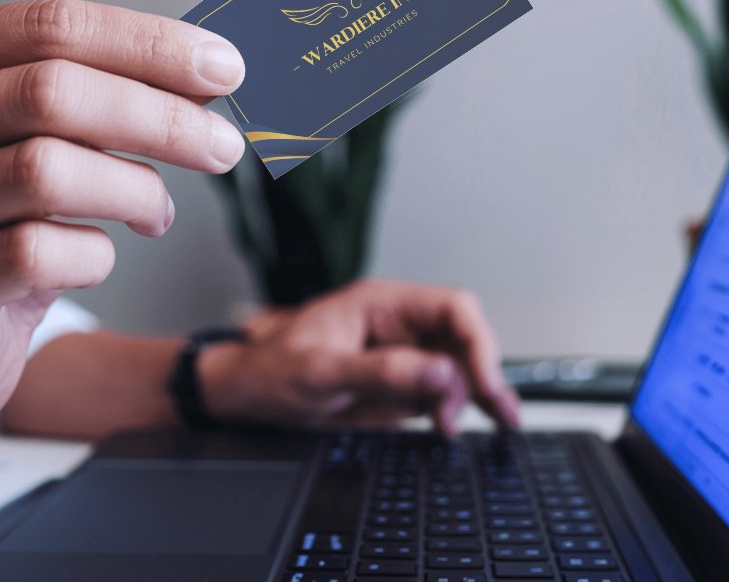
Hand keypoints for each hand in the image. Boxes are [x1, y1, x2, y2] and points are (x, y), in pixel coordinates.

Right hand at [0, 0, 244, 454]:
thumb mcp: (32, 143)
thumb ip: (98, 102)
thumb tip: (205, 78)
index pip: (49, 26)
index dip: (149, 44)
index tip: (224, 69)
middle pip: (49, 94)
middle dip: (160, 118)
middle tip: (223, 146)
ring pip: (45, 171)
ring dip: (135, 189)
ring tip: (156, 211)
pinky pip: (36, 254)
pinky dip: (95, 253)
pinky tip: (97, 256)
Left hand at [198, 279, 520, 434]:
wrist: (243, 398)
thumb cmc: (269, 371)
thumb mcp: (319, 371)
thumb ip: (381, 372)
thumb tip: (439, 373)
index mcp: (381, 304)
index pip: (452, 308)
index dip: (478, 342)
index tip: (483, 381)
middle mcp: (398, 325)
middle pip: (463, 338)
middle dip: (481, 373)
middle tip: (486, 413)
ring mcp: (400, 355)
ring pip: (459, 366)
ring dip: (473, 393)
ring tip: (474, 424)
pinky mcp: (397, 384)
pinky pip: (440, 390)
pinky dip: (460, 406)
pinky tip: (466, 424)